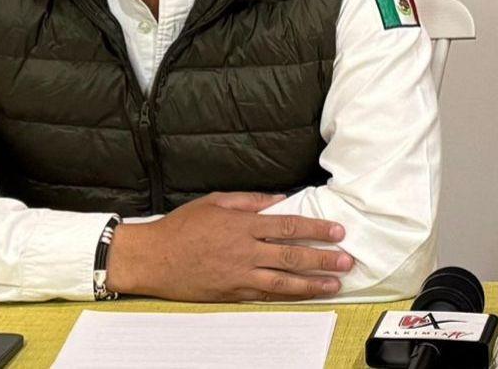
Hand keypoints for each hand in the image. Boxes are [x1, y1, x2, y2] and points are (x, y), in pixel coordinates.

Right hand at [104, 192, 352, 301]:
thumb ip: (250, 200)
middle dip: (323, 258)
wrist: (152, 258)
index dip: (316, 228)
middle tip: (346, 261)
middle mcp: (245, 251)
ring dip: (312, 283)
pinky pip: (265, 296)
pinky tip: (304, 296)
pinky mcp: (231, 294)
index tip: (337, 231)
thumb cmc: (182, 227)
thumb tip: (279, 200)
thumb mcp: (215, 201)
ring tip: (334, 284)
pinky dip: (287, 296)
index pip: (288, 225)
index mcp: (243, 224)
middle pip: (292, 255)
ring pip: (283, 281)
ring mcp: (239, 275)